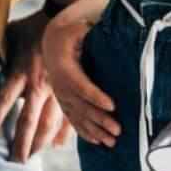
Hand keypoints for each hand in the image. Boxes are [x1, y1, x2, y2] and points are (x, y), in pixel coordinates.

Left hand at [0, 12, 72, 162]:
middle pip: (28, 120)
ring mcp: (56, 89)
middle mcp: (38, 84)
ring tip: (31, 156)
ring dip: (40, 142)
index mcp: (21, 71)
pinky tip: (56, 144)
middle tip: (13, 161)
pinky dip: (63, 132)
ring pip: (48, 123)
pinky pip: (67, 115)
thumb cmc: (30, 27)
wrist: (61, 20)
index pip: (5, 99)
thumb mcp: (9, 35)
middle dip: (21, 143)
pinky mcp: (70, 90)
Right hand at [41, 12, 119, 147]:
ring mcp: (60, 95)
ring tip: (112, 141)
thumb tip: (103, 35)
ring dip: (94, 130)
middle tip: (117, 129)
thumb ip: (88, 32)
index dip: (95, 96)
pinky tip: (97, 141)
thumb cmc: (71, 35)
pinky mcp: (64, 101)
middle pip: (79, 105)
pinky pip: (72, 119)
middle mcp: (59, 84)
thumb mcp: (78, 29)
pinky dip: (84, 131)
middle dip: (99, 119)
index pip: (79, 84)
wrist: (53, 43)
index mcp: (63, 66)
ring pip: (76, 116)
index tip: (112, 105)